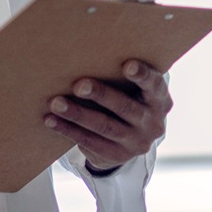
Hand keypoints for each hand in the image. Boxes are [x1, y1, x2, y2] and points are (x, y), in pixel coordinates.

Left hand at [43, 59, 170, 171]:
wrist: (131, 139)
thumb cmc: (128, 99)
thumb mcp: (136, 90)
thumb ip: (122, 77)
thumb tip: (86, 56)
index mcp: (160, 100)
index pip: (154, 86)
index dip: (142, 75)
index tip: (127, 65)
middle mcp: (153, 123)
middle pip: (125, 107)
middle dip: (100, 95)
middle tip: (78, 85)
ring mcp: (136, 142)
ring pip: (104, 126)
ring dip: (77, 114)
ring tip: (56, 103)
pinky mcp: (117, 155)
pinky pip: (90, 142)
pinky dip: (68, 130)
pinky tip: (51, 120)